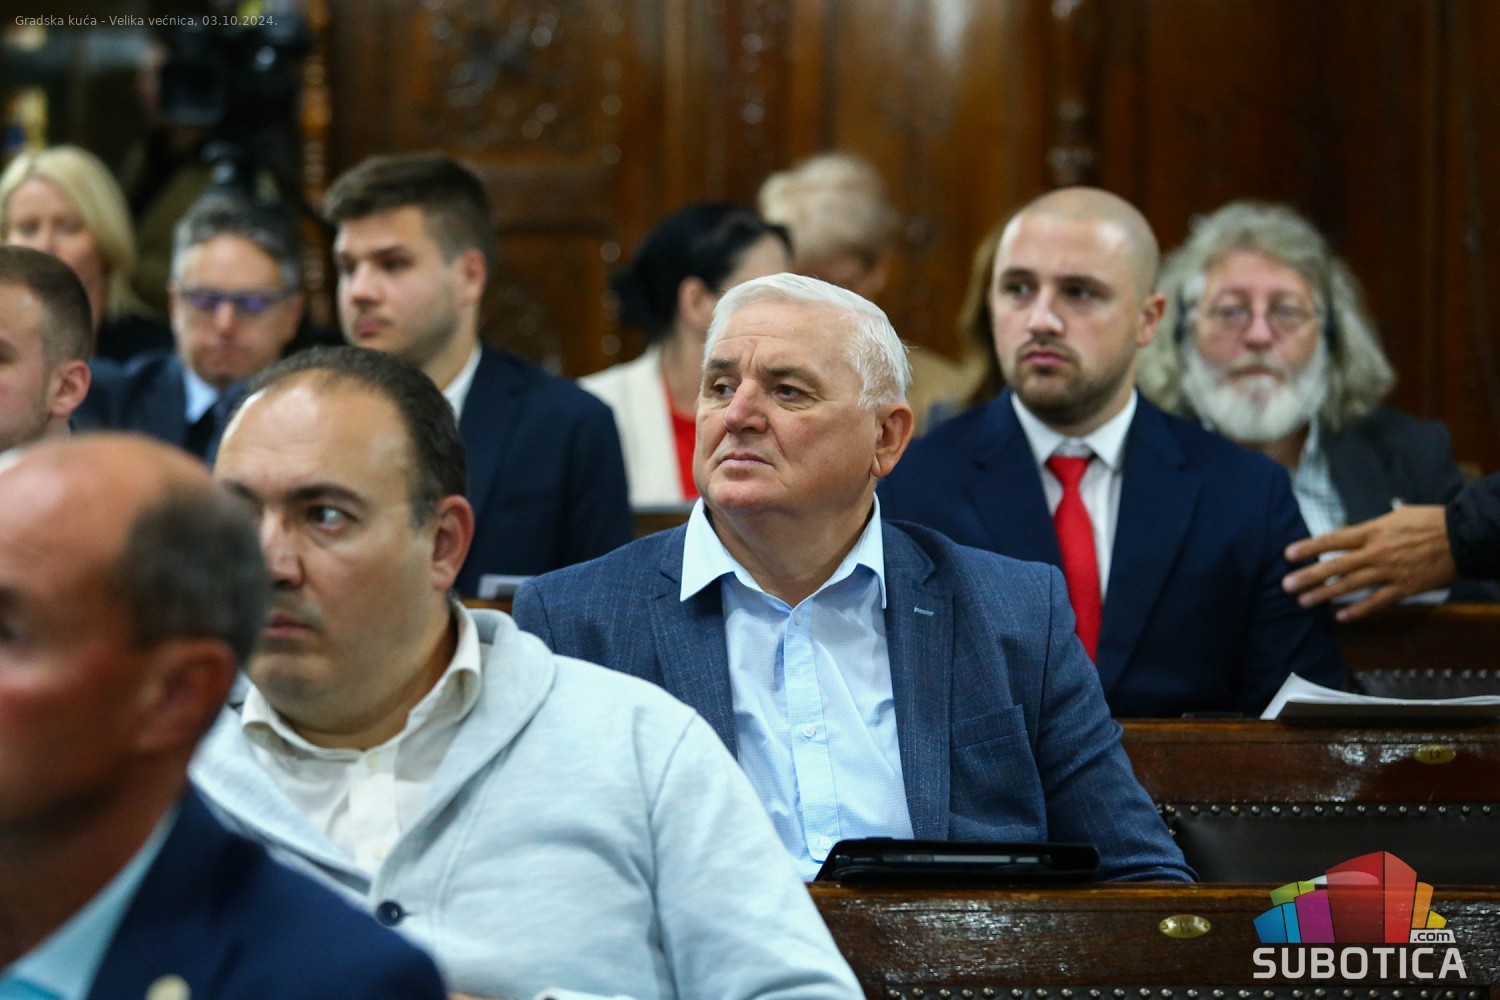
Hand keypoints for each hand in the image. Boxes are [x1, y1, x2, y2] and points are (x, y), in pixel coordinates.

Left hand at [1282, 504, 1456, 621]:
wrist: (1462, 537)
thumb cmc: (1429, 522)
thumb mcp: (1396, 516)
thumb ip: (1371, 527)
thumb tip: (1353, 532)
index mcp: (1373, 530)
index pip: (1334, 539)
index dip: (1310, 547)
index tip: (1288, 554)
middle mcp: (1376, 552)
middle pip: (1336, 565)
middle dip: (1309, 575)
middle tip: (1286, 585)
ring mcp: (1389, 572)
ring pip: (1351, 585)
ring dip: (1325, 594)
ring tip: (1304, 602)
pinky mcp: (1404, 588)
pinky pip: (1377, 602)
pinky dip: (1359, 610)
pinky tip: (1340, 617)